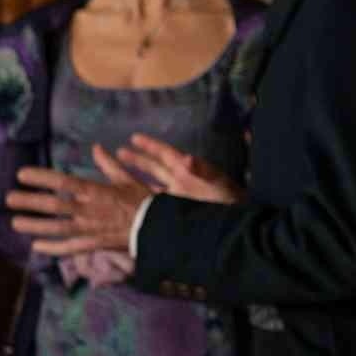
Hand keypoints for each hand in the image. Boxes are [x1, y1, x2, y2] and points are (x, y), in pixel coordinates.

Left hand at [6, 164, 149, 256]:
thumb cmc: (144, 201)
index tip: (21, 174)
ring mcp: (90, 229)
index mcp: (96, 191)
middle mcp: (89, 210)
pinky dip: (52, 248)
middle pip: (53, 206)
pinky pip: (69, 248)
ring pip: (56, 228)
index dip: (40, 178)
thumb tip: (97, 148)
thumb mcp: (128, 179)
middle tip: (8, 198)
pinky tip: (36, 247)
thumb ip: (109, 164)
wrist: (159, 228)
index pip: (62, 182)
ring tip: (15, 223)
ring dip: (34, 226)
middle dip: (29, 201)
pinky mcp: (94, 244)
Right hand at [113, 133, 242, 203]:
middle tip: (118, 151)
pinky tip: (134, 199)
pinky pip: (158, 200)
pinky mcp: (178, 208)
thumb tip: (186, 158)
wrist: (236, 217)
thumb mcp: (215, 181)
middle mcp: (179, 180)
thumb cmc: (228, 196)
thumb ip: (200, 169)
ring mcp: (178, 194)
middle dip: (137, 159)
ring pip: (153, 182)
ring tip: (119, 168)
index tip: (134, 137)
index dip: (150, 145)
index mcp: (186, 170)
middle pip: (154, 166)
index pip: (165, 154)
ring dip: (138, 175)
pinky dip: (145, 198)